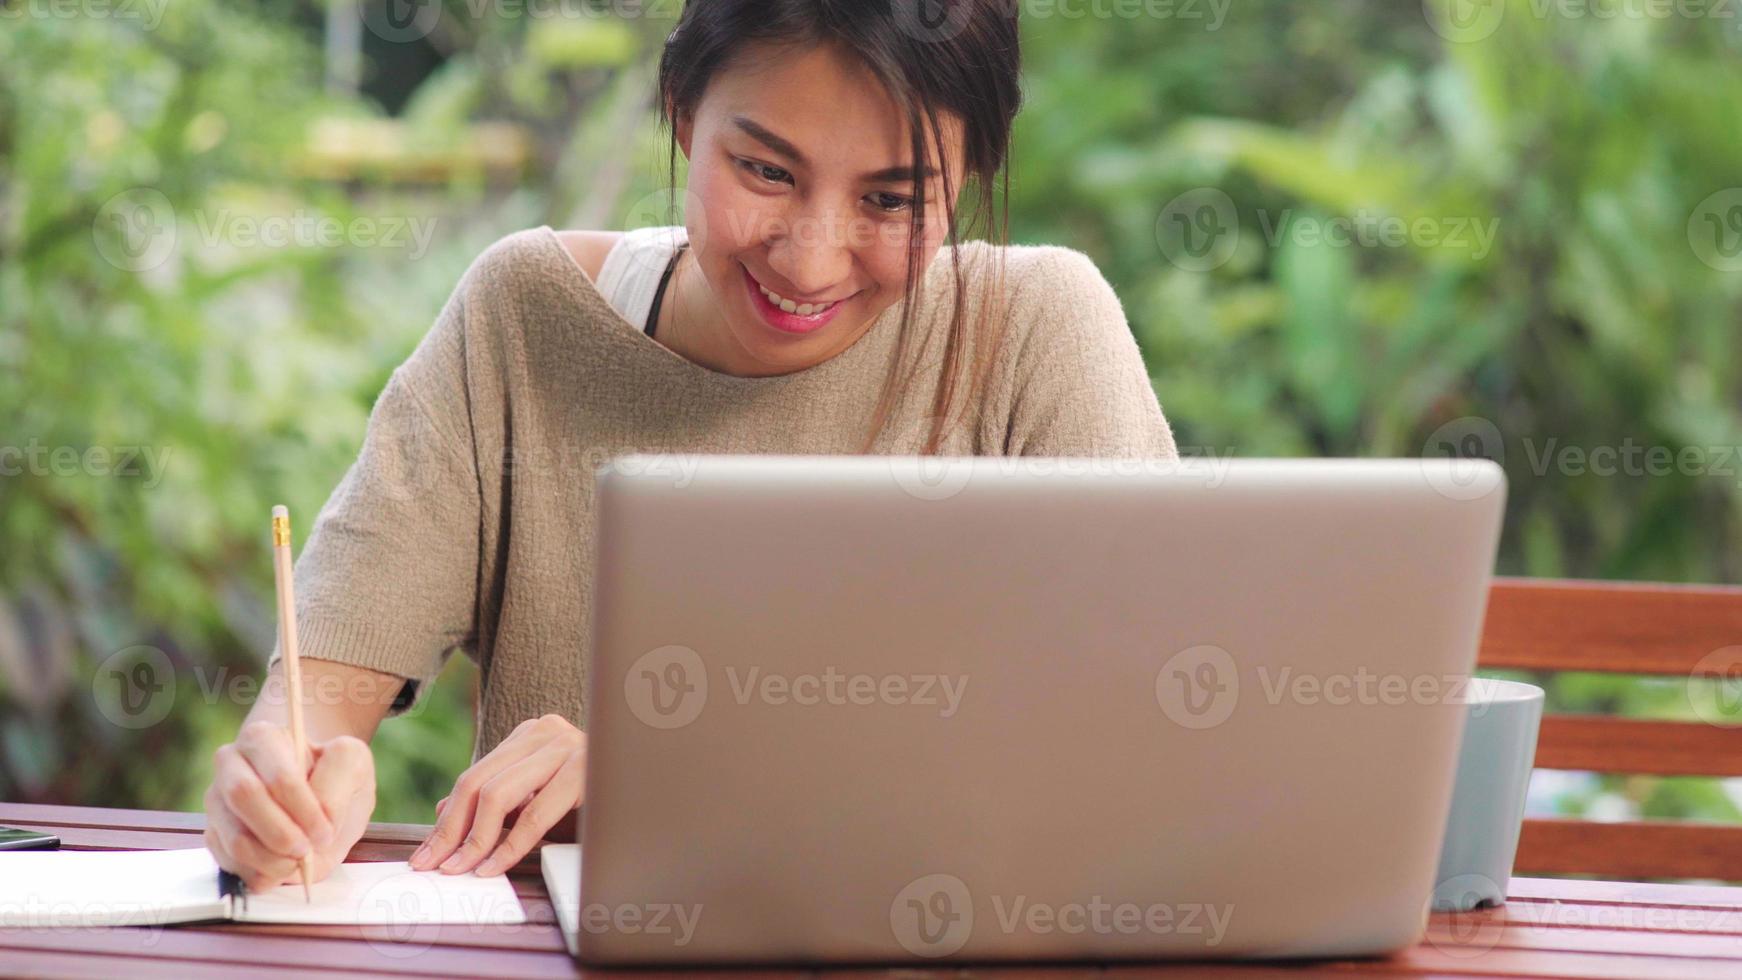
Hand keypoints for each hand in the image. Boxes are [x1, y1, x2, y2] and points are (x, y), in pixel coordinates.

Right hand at [204, 720, 376, 892]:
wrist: (318, 792)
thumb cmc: (333, 775)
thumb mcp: (352, 766)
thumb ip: (338, 785)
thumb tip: (319, 820)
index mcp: (263, 738)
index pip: (278, 776)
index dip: (303, 810)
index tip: (325, 832)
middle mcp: (230, 764)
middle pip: (244, 799)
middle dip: (280, 834)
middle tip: (305, 852)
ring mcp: (218, 801)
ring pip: (234, 837)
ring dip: (270, 860)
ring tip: (297, 864)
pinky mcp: (214, 833)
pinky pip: (228, 861)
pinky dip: (258, 874)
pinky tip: (280, 870)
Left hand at [409, 713, 585, 876]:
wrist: (654, 786)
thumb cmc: (597, 800)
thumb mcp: (541, 799)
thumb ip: (500, 801)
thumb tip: (447, 814)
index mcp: (534, 735)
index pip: (474, 776)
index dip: (447, 820)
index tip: (426, 855)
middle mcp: (547, 732)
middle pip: (479, 782)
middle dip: (452, 832)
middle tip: (434, 867)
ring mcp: (568, 746)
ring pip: (500, 793)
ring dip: (476, 840)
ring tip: (462, 870)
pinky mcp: (586, 769)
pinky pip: (535, 813)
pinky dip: (511, 845)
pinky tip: (496, 865)